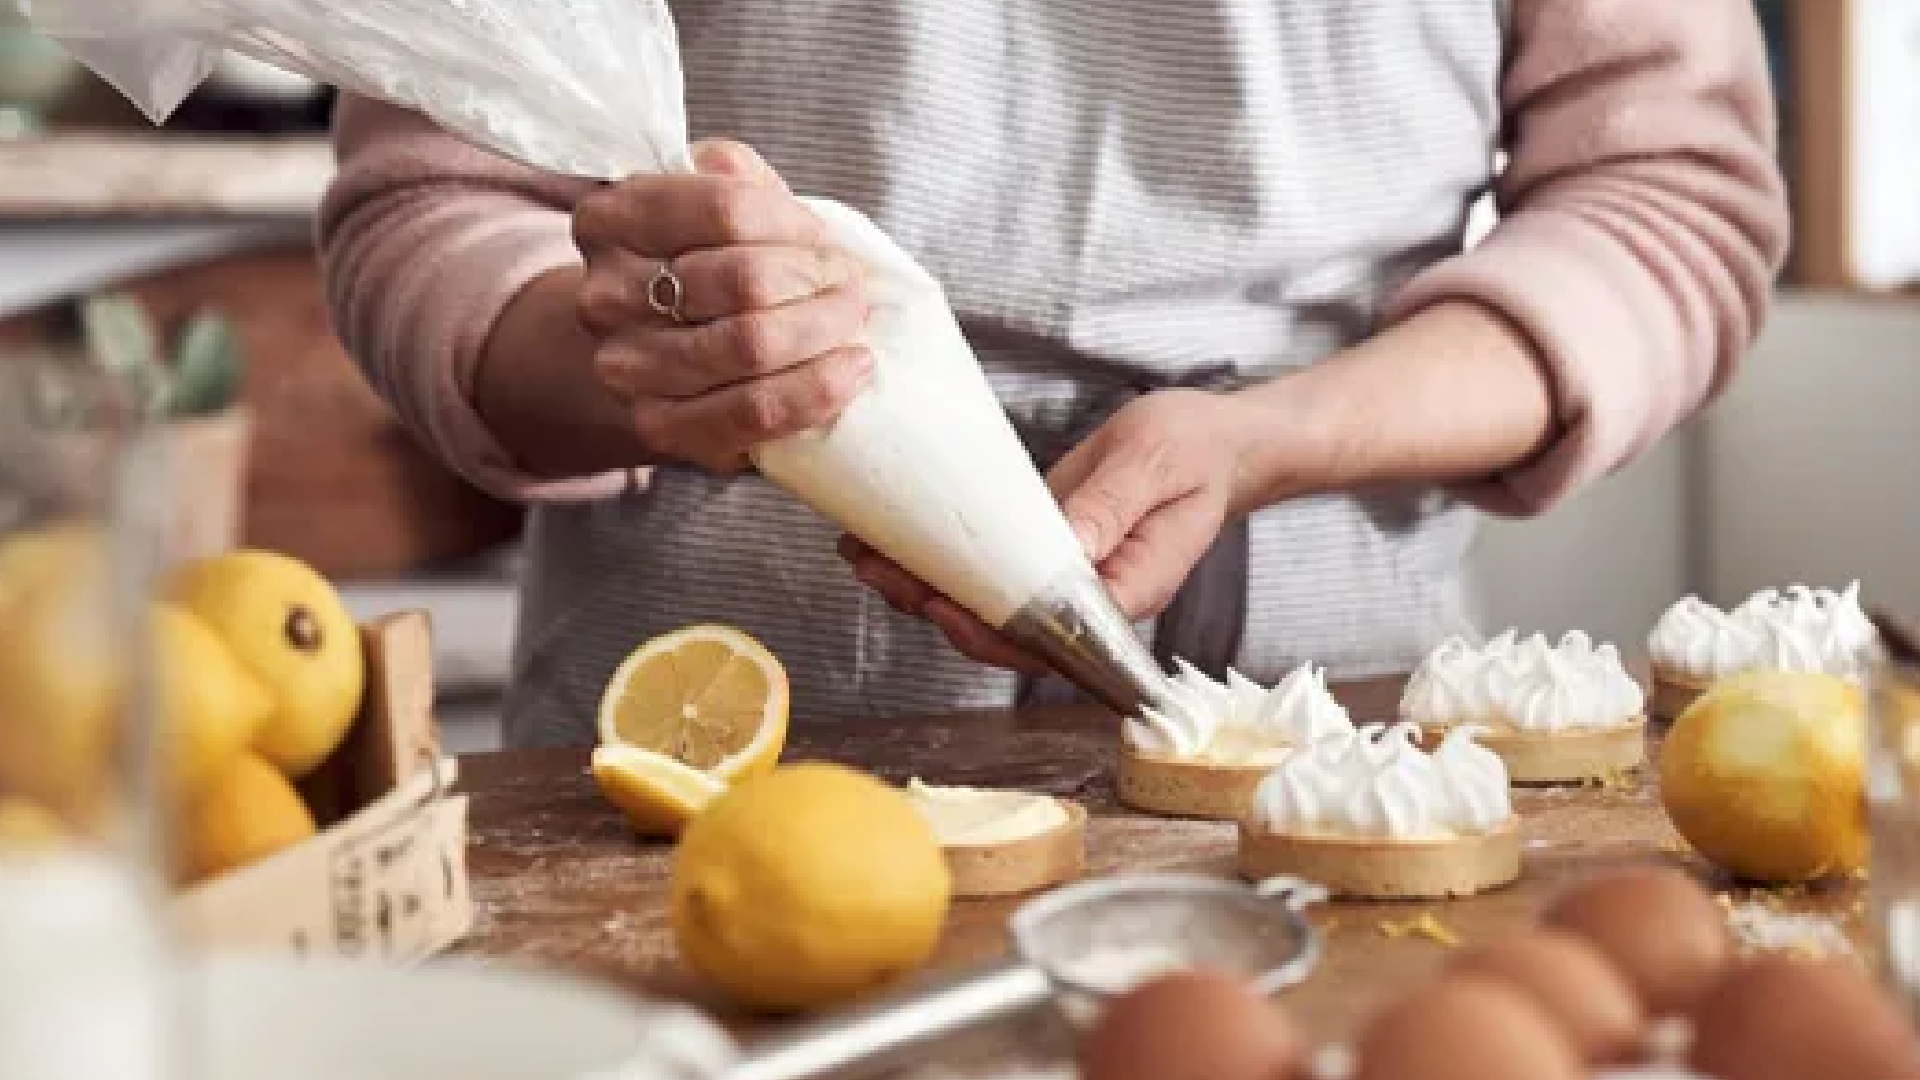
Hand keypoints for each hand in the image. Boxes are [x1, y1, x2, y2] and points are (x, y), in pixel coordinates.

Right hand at [572, 140, 870, 472]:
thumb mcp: (711, 199)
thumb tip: (770, 195)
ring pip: (750, 347)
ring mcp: (624, 366)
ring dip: (825, 332)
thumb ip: (738, 179)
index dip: (796, 226)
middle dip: (821, 282)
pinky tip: (850, 370)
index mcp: (609, 219)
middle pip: (745, 281)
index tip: (824, 240)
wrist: (653, 346)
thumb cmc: (700, 263)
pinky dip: (817, 391)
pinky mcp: (657, 425)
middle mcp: (604, 295)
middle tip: (851, 286)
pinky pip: (753, 412)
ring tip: (853, 325)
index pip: (727, 209)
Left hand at [839, 388, 1260, 671]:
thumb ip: (1108, 508)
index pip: (1050, 639)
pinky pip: (988, 567)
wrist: (1215, 441)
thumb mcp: (1154, 465)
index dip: (989, 633)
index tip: (942, 606)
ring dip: (924, 584)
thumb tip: (1064, 548)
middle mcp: (1090, 601)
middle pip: (1004, 630)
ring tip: (864, 555)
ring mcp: (1063, 580)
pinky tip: (894, 536)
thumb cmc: (1196, 452)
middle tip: (877, 572)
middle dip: (935, 607)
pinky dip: (941, 555)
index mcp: (1127, 593)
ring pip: (986, 602)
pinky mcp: (1043, 551)